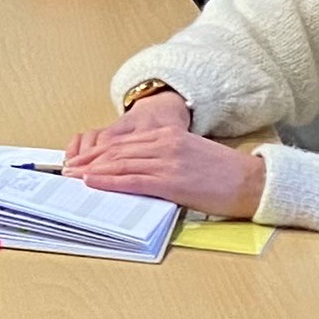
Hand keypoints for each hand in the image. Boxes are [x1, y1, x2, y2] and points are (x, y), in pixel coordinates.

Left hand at [63, 96, 263, 217]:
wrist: (250, 181)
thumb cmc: (223, 173)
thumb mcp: (191, 154)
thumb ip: (165, 155)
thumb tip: (139, 168)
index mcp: (169, 135)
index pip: (124, 142)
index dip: (98, 151)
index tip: (81, 159)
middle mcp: (165, 144)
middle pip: (117, 151)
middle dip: (89, 161)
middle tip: (67, 169)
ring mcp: (167, 162)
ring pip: (120, 164)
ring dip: (92, 172)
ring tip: (73, 177)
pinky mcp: (171, 181)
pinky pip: (133, 180)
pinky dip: (109, 181)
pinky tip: (93, 183)